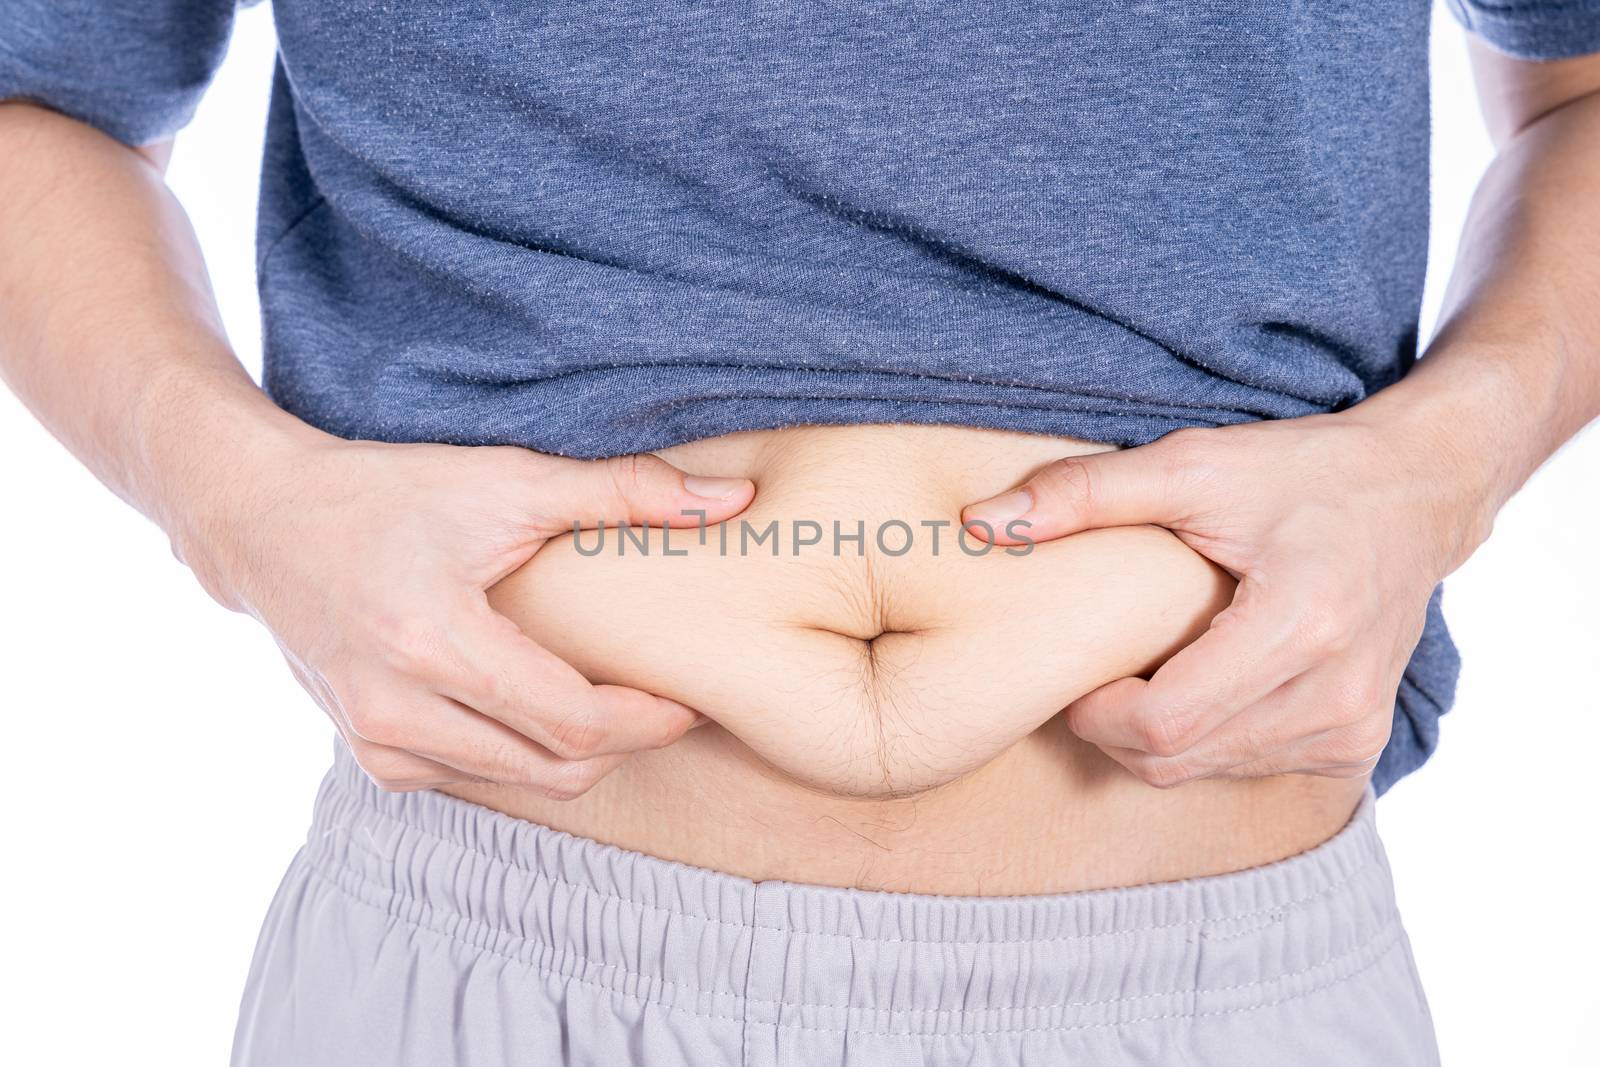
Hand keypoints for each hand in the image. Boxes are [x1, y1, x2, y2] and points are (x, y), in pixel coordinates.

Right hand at [176, 434, 753, 795]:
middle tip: (661, 703)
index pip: (573, 723)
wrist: (263, 523)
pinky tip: (535, 707)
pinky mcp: (367, 753)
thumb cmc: (388, 493)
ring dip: (575, 755)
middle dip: (624, 745)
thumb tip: (733, 501)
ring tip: (608, 701)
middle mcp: (397, 708)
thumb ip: (624, 492)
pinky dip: (518, 755)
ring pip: (517, 784)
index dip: (646, 720)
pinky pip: (471, 778)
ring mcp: (375, 740)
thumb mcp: (506, 479)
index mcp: (435, 642)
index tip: (687, 697)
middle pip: (554, 770)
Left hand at [961, 412, 1492, 785]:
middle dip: (1113, 723)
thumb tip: (981, 520)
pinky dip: (1204, 738)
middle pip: (1175, 759)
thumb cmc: (1303, 472)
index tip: (1074, 667)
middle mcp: (1336, 694)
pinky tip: (1203, 677)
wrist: (1418, 493)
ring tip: (1153, 660)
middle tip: (1099, 662)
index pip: (1165, 723)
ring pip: (1204, 772)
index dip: (1096, 709)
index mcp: (1301, 625)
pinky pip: (1244, 768)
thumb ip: (1086, 492)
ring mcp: (1352, 730)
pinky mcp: (1354, 746)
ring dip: (1156, 732)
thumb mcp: (1195, 464)